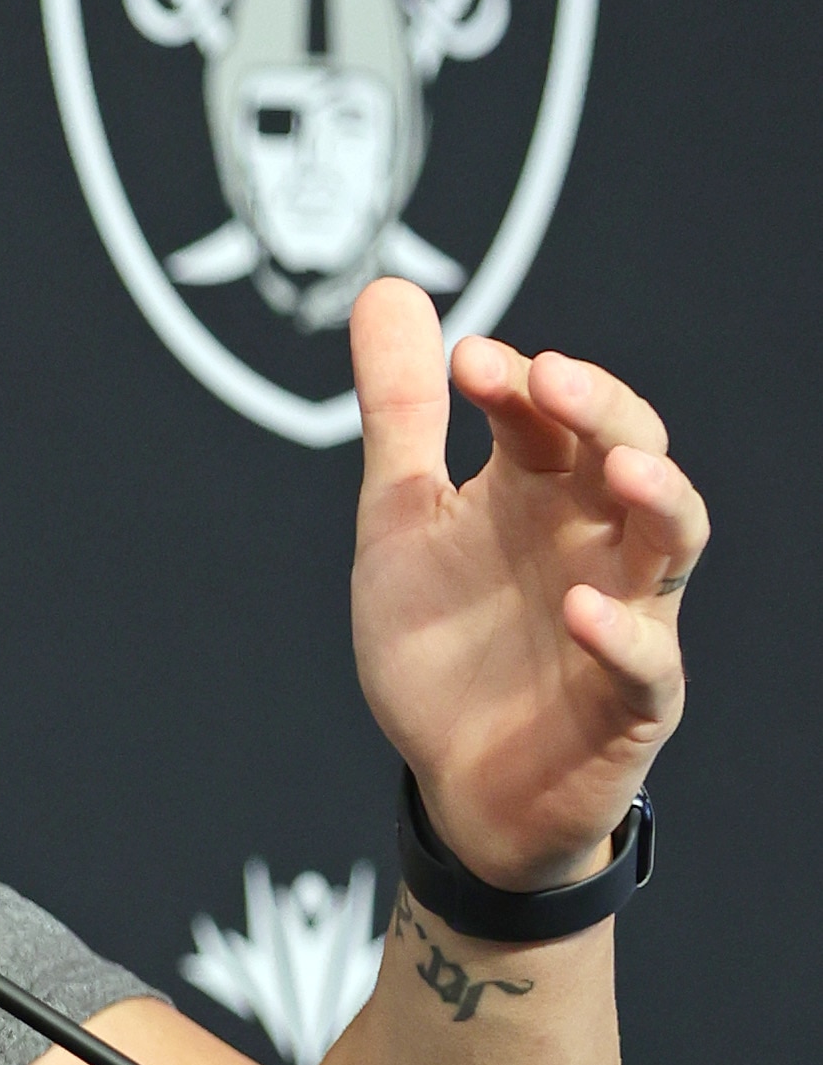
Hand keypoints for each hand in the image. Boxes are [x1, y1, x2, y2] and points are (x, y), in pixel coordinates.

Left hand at [349, 278, 703, 888]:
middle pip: (632, 454)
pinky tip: (580, 607)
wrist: (454, 777)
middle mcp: (595, 540)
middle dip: (601, 411)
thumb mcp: (402, 517)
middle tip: (548, 376)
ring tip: (625, 466)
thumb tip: (389, 287)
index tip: (467, 360)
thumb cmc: (444, 638)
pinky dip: (621, 633)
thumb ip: (402, 414)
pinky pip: (647, 663)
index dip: (517, 384)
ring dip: (660, 500)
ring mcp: (623, 615)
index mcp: (542, 492)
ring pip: (675, 543)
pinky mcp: (629, 701)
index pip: (549, 416)